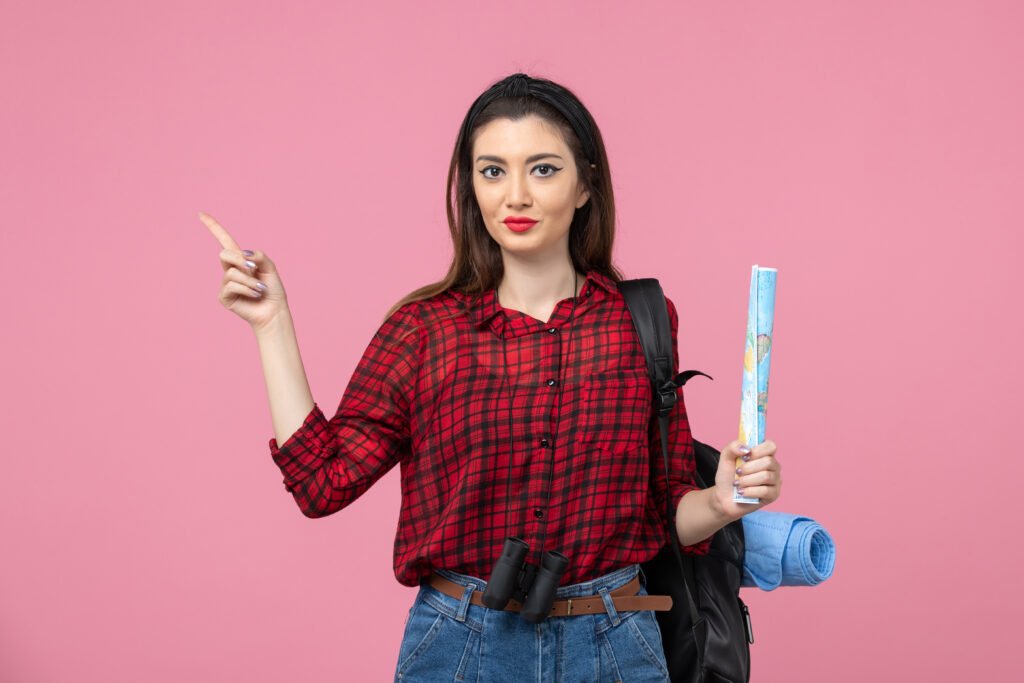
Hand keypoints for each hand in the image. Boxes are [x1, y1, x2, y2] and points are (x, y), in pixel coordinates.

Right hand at [199, 211, 288, 331]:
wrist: (274, 311)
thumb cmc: (273, 290)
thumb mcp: (270, 268)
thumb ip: (260, 256)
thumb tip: (244, 254)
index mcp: (241, 260)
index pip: (224, 240)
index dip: (213, 227)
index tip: (200, 213)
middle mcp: (230, 270)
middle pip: (224, 253)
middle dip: (239, 259)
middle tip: (254, 269)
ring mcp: (225, 284)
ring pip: (231, 272)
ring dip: (249, 280)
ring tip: (259, 289)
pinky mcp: (224, 297)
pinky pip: (231, 285)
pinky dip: (246, 289)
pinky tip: (254, 295)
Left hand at [711, 440, 782, 521]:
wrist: (723, 496)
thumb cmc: (728, 476)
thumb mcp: (726, 457)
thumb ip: (733, 447)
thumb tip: (746, 449)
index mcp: (764, 454)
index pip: (771, 446)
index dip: (757, 451)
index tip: (744, 457)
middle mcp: (773, 466)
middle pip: (769, 462)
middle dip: (748, 468)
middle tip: (738, 472)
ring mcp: (775, 481)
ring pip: (766, 476)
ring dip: (747, 480)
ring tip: (738, 484)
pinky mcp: (773, 495)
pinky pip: (765, 491)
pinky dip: (749, 491)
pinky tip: (742, 492)